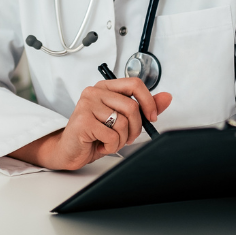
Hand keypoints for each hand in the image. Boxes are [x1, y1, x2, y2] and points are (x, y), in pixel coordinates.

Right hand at [9, 78, 172, 170]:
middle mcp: (94, 92)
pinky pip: (112, 136)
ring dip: (121, 139)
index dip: (148, 101)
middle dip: (136, 128)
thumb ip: (143, 107)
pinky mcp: (83, 121)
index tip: (152, 116)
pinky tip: (100, 145)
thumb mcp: (122, 120)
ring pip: (123, 123)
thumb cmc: (94, 134)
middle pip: (131, 107)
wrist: (69, 151)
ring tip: (109, 141)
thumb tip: (166, 97)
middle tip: (128, 137)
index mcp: (105, 87)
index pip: (134, 84)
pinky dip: (111, 146)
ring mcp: (87, 105)